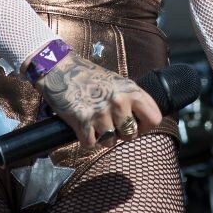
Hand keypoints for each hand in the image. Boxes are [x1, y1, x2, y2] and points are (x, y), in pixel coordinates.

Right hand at [32, 52, 161, 147]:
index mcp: (130, 90)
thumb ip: (130, 99)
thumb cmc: (87, 75)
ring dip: (102, 137)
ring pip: (110, 142)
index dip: (145, 126)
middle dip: (120, 134)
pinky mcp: (83, 121)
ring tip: (94, 123)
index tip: (135, 125)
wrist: (59, 68)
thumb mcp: (116, 82)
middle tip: (109, 124)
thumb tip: (140, 121)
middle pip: (131, 135)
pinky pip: (90, 144)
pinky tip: (82, 125)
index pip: (154, 118)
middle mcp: (119, 101)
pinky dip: (85, 139)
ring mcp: (101, 112)